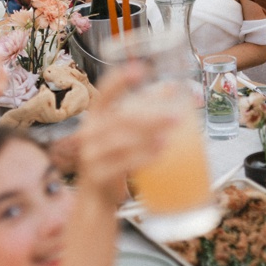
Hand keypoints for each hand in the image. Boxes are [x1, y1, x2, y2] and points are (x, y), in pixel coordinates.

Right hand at [74, 66, 182, 203]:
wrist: (96, 197)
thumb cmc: (113, 159)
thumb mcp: (124, 133)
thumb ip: (144, 111)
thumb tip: (172, 88)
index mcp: (95, 118)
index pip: (104, 94)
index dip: (120, 80)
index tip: (140, 69)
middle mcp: (89, 134)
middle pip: (119, 119)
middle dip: (150, 115)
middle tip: (176, 115)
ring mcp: (90, 155)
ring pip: (121, 141)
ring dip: (148, 135)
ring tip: (171, 132)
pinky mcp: (98, 176)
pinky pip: (121, 164)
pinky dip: (143, 157)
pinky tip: (160, 151)